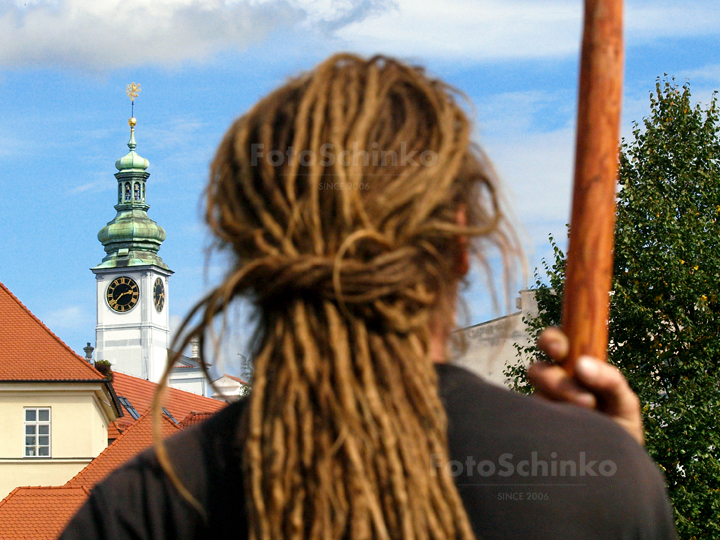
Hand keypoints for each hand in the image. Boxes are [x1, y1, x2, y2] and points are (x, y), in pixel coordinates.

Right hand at [527, 327, 643, 444]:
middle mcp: (555, 387)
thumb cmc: (621, 433)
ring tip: (586, 408)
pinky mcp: (536, 428)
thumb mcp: (625, 403)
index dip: (552, 341)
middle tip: (572, 388)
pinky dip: (552, 415)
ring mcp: (544, 409)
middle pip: (537, 369)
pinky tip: (570, 425)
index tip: (560, 351)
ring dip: (560, 393)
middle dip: (548, 374)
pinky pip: (533, 414)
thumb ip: (611, 380)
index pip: (556, 345)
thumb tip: (582, 364)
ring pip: (534, 396)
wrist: (615, 473)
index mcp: (576, 372)